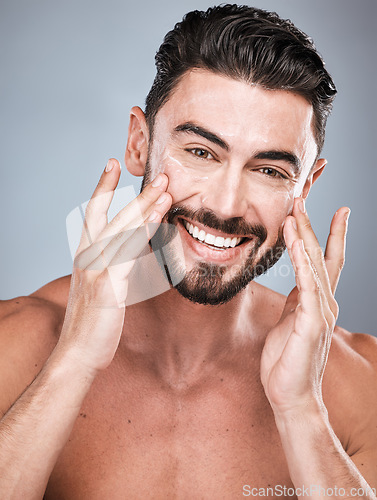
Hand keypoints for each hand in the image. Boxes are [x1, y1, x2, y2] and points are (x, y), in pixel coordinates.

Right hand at [57, 159, 171, 372]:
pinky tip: (157, 220)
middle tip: (160, 175)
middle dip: (136, 194)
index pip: (92, 213)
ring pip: (121, 229)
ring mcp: (95, 269)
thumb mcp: (100, 286)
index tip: (112, 164)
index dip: (102, 187)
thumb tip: (133, 250)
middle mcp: (87, 257)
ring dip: (145, 208)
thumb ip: (113, 265)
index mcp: (84, 255)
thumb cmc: (93, 322)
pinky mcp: (106, 285)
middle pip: (111, 215)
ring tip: (165, 190)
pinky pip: (127, 252)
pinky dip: (142, 233)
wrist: (78, 352)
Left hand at [260, 197, 349, 417]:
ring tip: (296, 211)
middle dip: (311, 226)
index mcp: (316, 301)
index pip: (326, 261)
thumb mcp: (290, 321)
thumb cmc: (287, 360)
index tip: (336, 211)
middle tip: (303, 198)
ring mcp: (320, 312)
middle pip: (320, 256)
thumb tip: (298, 282)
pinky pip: (307, 286)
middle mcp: (324, 303)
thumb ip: (297, 301)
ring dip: (305, 236)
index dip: (330, 235)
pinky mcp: (312, 323)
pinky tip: (298, 243)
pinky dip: (303, 263)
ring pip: (315, 265)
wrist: (290, 395)